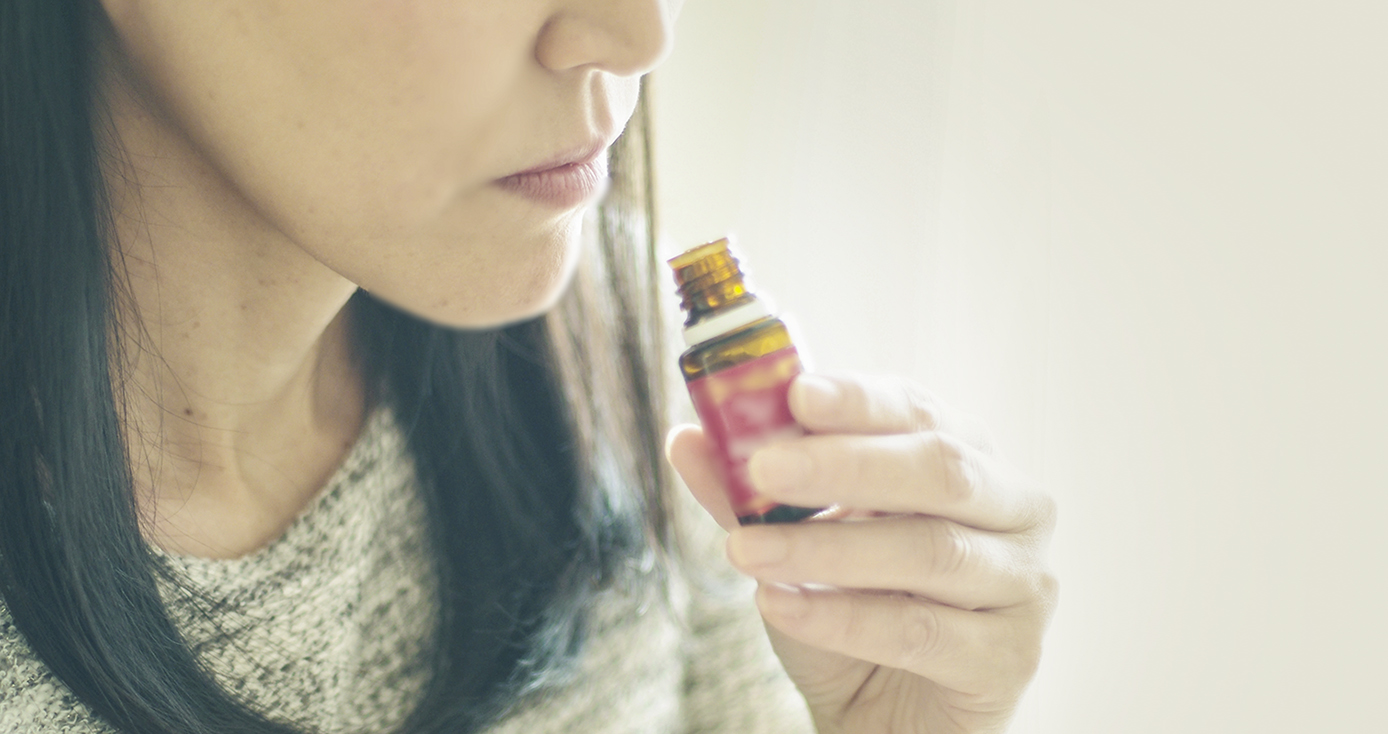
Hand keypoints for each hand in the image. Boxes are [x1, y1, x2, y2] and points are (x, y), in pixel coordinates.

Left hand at [666, 373, 1057, 733]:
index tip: (795, 393)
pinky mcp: (1012, 657)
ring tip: (746, 550)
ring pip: (929, 550)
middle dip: (843, 463)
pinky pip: (921, 631)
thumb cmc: (852, 611)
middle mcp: (1014, 508)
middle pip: (938, 468)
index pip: (918, 410)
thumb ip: (750, 494)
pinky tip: (780, 606)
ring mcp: (1024, 583)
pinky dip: (842, 616)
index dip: (859, 399)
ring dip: (827, 547)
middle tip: (761, 466)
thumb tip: (687, 437)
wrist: (884, 717)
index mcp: (967, 456)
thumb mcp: (792, 542)